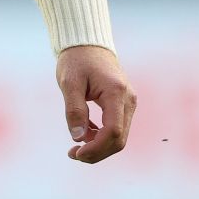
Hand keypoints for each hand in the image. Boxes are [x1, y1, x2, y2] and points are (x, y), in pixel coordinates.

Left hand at [57, 44, 134, 162]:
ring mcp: (129, 102)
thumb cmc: (77, 60)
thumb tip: (78, 138)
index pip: (113, 131)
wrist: (88, 44)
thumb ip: (74, 110)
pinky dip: (102, 137)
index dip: (96, 148)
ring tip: (76, 148)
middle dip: (97, 152)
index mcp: (116, 93)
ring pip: (119, 136)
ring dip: (99, 147)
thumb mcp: (69, 83)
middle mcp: (128, 99)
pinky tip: (85, 135)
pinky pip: (117, 128)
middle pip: (119, 139)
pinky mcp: (124, 104)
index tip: (76, 153)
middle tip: (73, 154)